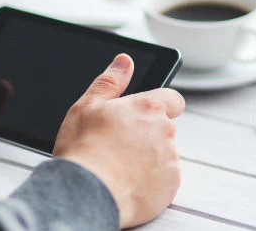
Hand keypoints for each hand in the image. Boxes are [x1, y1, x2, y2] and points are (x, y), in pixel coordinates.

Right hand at [53, 54, 184, 227]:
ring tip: (118, 168)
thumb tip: (124, 61)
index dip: (159, 106)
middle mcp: (165, 131)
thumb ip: (110, 81)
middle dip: (146, 136)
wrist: (85, 194)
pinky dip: (149, 181)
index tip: (142, 116)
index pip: (172, 99)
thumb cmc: (83, 149)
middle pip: (163, 129)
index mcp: (148, 107)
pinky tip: (126, 184)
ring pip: (163, 155)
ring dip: (147, 159)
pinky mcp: (170, 186)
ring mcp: (170, 160)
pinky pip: (163, 180)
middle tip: (117, 147)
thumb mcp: (87, 106)